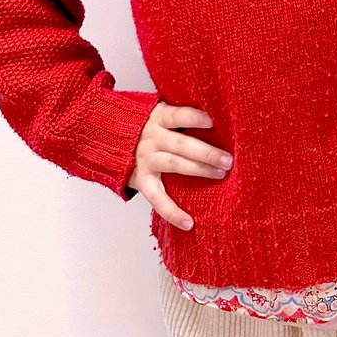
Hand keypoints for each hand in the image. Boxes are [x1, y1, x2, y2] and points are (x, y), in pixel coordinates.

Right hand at [127, 100, 232, 230]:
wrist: (109, 138)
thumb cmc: (146, 124)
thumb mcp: (158, 113)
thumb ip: (179, 115)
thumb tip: (216, 115)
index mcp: (158, 117)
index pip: (177, 116)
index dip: (193, 118)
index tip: (212, 121)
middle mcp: (151, 138)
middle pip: (181, 144)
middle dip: (206, 152)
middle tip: (228, 159)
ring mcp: (145, 159)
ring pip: (174, 165)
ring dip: (199, 170)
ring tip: (220, 174)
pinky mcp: (141, 180)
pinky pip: (157, 199)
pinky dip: (173, 212)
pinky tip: (189, 223)